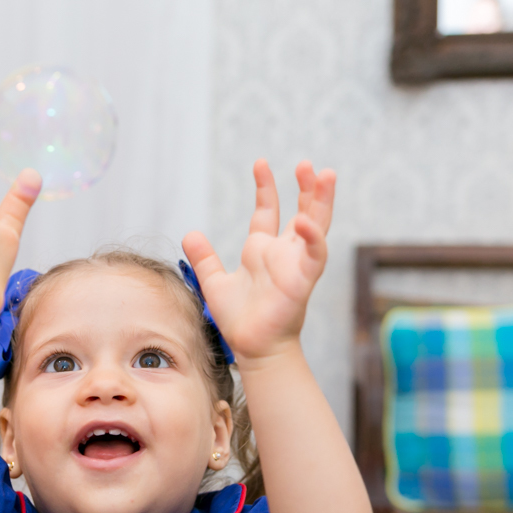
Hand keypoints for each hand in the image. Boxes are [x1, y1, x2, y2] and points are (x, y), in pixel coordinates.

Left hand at [181, 159, 334, 361]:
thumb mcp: (215, 283)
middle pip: (302, 212)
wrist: (252, 349)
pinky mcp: (303, 280)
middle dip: (305, 188)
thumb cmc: (240, 321)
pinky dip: (312, 237)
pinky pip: (314, 255)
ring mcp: (296, 265)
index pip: (267, 212)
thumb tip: (189, 234)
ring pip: (316, 226)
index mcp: (262, 251)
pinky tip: (304, 221)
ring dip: (321, 201)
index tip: (260, 164)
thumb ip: (204, 258)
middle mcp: (283, 254)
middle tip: (304, 164)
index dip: (265, 188)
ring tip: (323, 176)